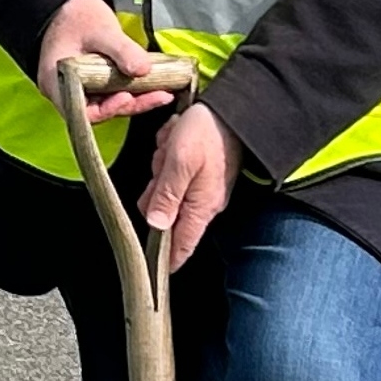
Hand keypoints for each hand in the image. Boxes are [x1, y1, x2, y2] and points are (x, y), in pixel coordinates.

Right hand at [37, 0, 179, 122]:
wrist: (70, 6)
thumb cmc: (77, 17)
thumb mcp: (100, 30)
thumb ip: (121, 50)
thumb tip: (144, 70)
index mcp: (58, 84)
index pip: (83, 111)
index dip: (106, 109)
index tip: (127, 96)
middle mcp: (68, 93)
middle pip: (101, 110)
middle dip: (131, 105)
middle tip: (159, 96)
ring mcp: (82, 91)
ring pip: (110, 103)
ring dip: (137, 100)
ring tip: (164, 93)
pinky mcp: (94, 85)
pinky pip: (113, 94)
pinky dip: (133, 91)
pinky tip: (155, 86)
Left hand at [140, 103, 237, 271]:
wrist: (232, 109)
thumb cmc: (207, 132)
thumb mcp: (179, 161)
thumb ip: (166, 195)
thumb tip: (155, 226)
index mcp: (200, 207)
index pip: (181, 246)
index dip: (165, 260)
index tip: (148, 271)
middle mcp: (203, 204)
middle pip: (164, 213)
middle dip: (156, 189)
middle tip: (162, 163)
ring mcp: (201, 190)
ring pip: (165, 190)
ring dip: (161, 169)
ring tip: (170, 146)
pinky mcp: (199, 175)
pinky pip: (172, 174)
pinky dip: (168, 158)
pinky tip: (173, 141)